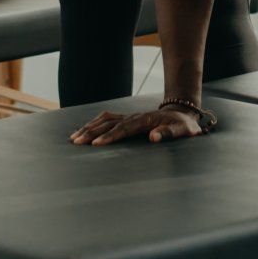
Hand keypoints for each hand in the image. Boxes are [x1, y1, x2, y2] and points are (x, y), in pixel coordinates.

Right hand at [70, 106, 204, 145]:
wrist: (183, 113)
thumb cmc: (183, 126)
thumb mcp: (183, 131)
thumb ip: (169, 134)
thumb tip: (154, 137)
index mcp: (145, 121)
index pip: (123, 129)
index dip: (109, 136)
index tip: (96, 144)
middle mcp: (134, 117)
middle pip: (109, 124)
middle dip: (91, 133)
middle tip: (76, 142)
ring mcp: (129, 116)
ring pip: (105, 120)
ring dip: (89, 127)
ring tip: (74, 137)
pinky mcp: (127, 119)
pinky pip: (107, 119)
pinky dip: (95, 123)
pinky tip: (85, 129)